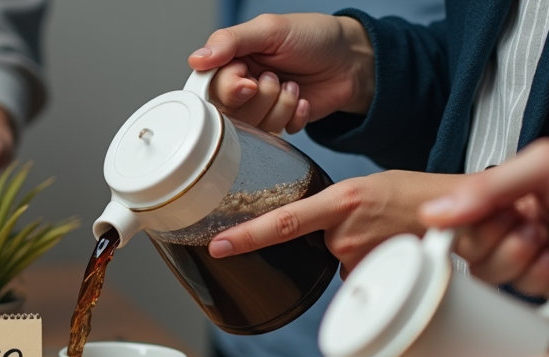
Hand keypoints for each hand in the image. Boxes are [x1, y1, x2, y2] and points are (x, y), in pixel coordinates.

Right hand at [187, 13, 374, 132]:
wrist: (352, 59)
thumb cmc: (314, 38)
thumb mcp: (270, 29)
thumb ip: (230, 41)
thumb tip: (196, 59)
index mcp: (233, 62)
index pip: (211, 88)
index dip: (228, 90)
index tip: (248, 84)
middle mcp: (242, 87)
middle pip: (229, 112)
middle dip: (259, 97)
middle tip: (276, 78)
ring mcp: (260, 109)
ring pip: (252, 127)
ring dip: (279, 106)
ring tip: (293, 85)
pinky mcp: (278, 125)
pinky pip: (275, 135)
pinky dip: (293, 116)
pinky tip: (303, 99)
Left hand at [207, 171, 461, 272]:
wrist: (460, 209)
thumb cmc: (410, 196)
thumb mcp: (362, 191)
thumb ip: (330, 213)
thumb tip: (307, 236)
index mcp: (340, 201)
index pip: (282, 222)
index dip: (246, 235)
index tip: (218, 245)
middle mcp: (346, 231)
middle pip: (311, 249)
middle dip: (328, 243)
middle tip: (363, 228)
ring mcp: (361, 257)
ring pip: (333, 264)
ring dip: (350, 255)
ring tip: (379, 237)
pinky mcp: (374, 275)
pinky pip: (353, 277)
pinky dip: (364, 267)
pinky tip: (386, 251)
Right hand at [420, 139, 548, 297]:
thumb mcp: (542, 166)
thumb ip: (486, 183)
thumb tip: (434, 211)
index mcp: (504, 193)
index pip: (452, 214)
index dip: (453, 224)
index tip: (457, 225)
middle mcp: (510, 224)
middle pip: (465, 251)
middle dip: (491, 243)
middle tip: (519, 226)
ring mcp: (524, 256)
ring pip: (486, 277)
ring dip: (514, 261)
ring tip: (540, 242)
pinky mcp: (540, 284)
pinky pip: (516, 296)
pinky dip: (534, 279)